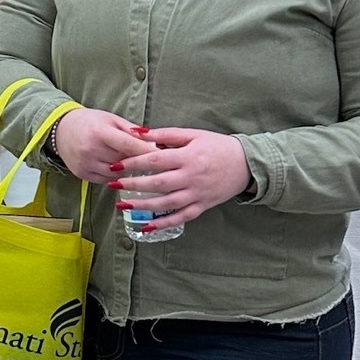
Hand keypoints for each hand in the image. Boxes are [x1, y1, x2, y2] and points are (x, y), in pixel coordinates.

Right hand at [49, 108, 157, 184]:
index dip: (148, 152)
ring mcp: (85, 163)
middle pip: (125, 161)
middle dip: (139, 160)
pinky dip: (114, 174)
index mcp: (99, 132)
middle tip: (151, 159)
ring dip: (127, 169)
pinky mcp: (82, 174)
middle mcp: (91, 150)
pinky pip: (106, 179)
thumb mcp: (110, 119)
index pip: (129, 146)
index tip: (165, 156)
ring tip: (129, 160)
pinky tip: (114, 165)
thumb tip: (155, 142)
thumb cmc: (89, 121)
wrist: (59, 128)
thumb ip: (131, 131)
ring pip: (117, 173)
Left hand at [107, 127, 251, 234]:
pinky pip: (181, 218)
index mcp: (187, 157)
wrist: (247, 164)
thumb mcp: (192, 135)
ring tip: (122, 205)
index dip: (133, 163)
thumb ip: (164, 135)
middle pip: (157, 184)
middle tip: (112, 184)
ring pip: (166, 203)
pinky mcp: (203, 206)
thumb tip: (137, 132)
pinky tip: (146, 227)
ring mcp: (197, 194)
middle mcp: (191, 177)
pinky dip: (164, 224)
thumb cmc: (217, 146)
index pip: (154, 161)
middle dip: (132, 185)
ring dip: (142, 206)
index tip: (115, 165)